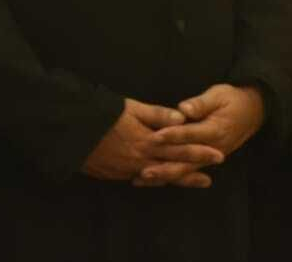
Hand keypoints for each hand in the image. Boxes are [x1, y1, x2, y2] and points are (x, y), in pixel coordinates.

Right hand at [82, 98, 213, 187]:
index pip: (180, 148)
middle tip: (211, 178)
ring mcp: (128, 169)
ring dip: (175, 179)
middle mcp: (141, 159)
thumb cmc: (105, 115)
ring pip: (158, 177)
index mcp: (149, 141)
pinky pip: (140, 179)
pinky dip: (153, 180)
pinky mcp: (116, 174)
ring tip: (193, 182)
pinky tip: (160, 181)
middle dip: (193, 172)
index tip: (219, 155)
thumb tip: (183, 118)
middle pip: (172, 167)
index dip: (200, 152)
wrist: (73, 133)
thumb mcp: (133, 108)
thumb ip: (158, 114)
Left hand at [140, 84, 264, 184]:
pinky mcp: (205, 161)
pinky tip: (154, 180)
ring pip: (185, 170)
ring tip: (143, 178)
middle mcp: (212, 148)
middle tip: (143, 169)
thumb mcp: (219, 94)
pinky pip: (187, 171)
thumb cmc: (233, 100)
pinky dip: (171, 177)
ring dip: (165, 175)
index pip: (190, 134)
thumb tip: (184, 108)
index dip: (172, 135)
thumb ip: (201, 103)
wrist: (253, 112)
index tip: (154, 137)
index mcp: (215, 129)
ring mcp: (209, 157)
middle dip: (164, 166)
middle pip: (186, 160)